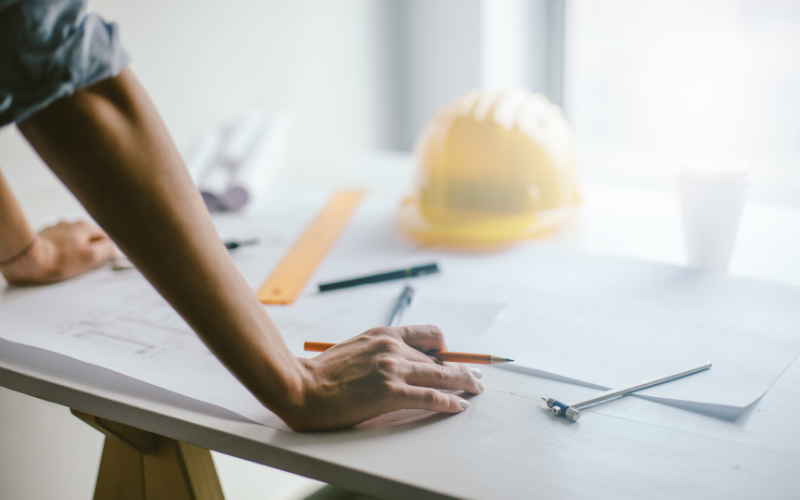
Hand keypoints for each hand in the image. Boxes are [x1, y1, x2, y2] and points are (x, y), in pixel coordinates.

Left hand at [1, 220, 116, 283]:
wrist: (29, 260)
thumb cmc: (59, 260)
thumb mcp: (91, 257)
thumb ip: (108, 250)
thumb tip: (114, 249)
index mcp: (84, 226)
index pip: (104, 238)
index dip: (104, 252)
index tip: (99, 262)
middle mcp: (70, 223)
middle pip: (88, 239)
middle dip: (87, 252)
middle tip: (82, 266)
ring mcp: (56, 229)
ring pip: (73, 242)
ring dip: (73, 252)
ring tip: (67, 265)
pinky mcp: (44, 237)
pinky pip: (59, 245)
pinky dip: (60, 252)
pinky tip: (56, 261)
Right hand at [282, 325, 484, 430]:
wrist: (300, 386)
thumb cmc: (322, 373)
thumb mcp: (355, 349)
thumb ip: (379, 352)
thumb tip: (399, 365)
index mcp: (383, 334)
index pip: (427, 335)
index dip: (446, 348)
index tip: (453, 358)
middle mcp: (392, 348)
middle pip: (439, 358)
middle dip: (462, 368)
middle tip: (477, 376)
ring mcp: (392, 369)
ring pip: (441, 374)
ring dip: (465, 382)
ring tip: (476, 390)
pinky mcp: (390, 393)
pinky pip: (431, 396)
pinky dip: (449, 401)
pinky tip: (458, 405)